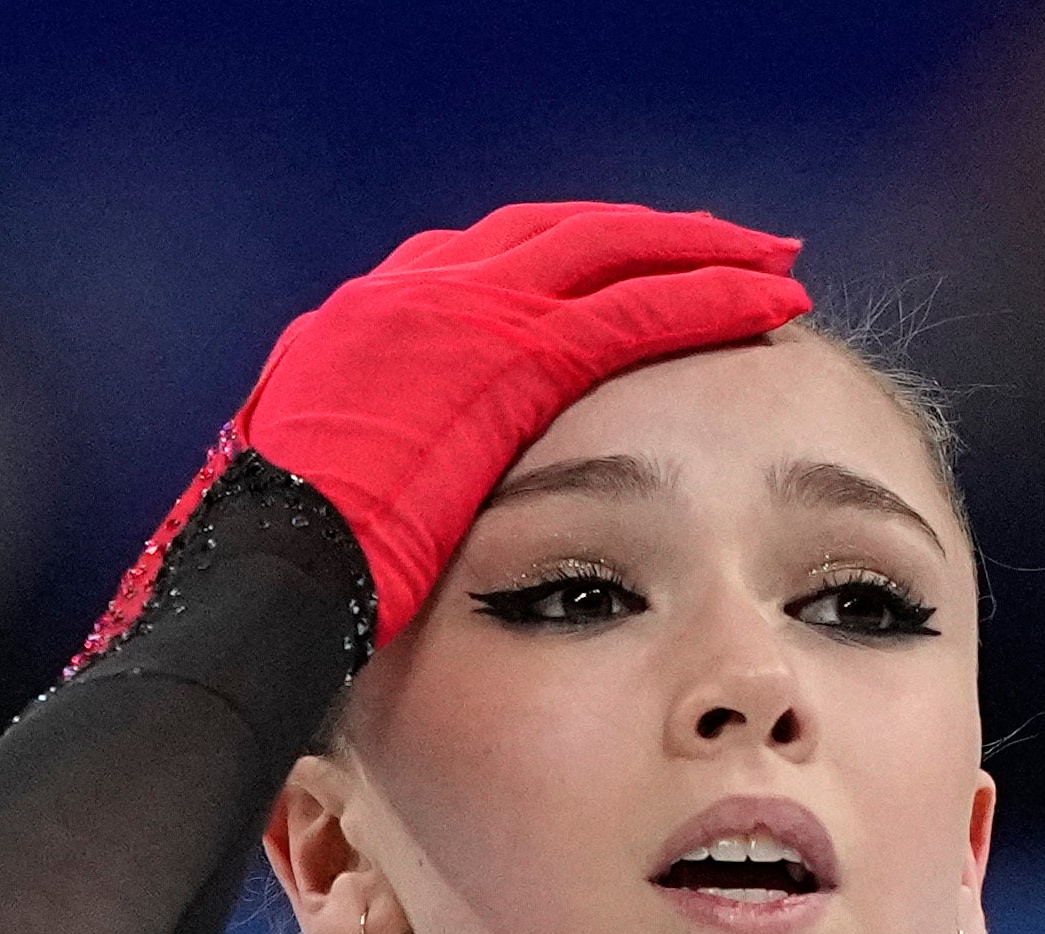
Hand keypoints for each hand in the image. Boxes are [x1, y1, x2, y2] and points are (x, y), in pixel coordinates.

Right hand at [85, 200, 810, 659]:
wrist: (273, 577)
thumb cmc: (292, 583)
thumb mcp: (333, 517)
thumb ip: (383, 490)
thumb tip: (407, 536)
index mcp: (369, 329)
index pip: (487, 269)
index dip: (569, 268)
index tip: (625, 278)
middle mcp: (413, 297)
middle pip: (555, 239)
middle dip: (643, 241)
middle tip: (723, 246)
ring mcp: (462, 315)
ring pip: (606, 255)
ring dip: (695, 255)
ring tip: (771, 262)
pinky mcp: (513, 355)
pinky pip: (629, 310)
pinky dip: (703, 297)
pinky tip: (764, 301)